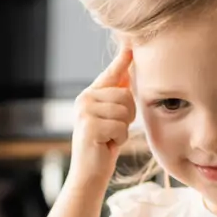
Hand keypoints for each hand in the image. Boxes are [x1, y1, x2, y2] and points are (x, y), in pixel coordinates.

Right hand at [69, 46, 134, 184]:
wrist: (88, 174)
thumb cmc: (103, 146)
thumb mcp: (112, 117)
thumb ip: (117, 95)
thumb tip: (129, 71)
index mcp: (90, 95)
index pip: (112, 73)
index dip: (123, 58)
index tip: (131, 42)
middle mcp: (84, 99)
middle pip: (126, 95)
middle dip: (128, 116)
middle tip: (114, 130)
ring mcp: (84, 112)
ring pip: (125, 110)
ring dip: (124, 129)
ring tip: (110, 138)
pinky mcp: (89, 126)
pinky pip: (120, 126)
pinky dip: (119, 139)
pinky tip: (106, 145)